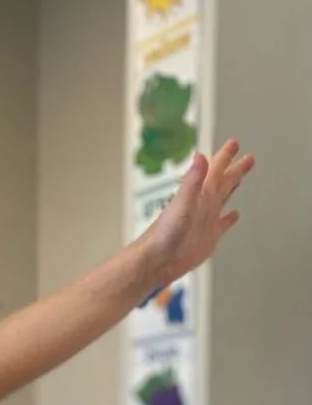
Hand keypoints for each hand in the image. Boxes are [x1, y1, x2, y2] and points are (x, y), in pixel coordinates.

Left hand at [144, 139, 254, 285]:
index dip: (225, 156)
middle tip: (247, 157)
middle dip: (235, 168)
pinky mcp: (209, 237)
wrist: (157, 261)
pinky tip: (234, 215)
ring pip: (223, 198)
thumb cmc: (164, 233)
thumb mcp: (182, 202)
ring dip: (232, 187)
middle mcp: (204, 204)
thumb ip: (192, 180)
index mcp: (200, 193)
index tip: (234, 143)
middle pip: (224, 180)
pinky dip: (229, 219)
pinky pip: (223, 224)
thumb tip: (199, 156)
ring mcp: (206, 220)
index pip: (216, 168)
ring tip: (240, 177)